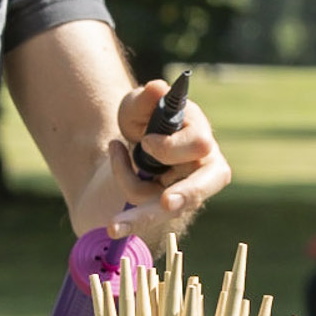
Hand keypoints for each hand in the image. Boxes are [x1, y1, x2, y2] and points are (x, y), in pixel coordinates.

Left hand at [103, 76, 228, 243]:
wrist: (134, 141)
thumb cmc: (146, 119)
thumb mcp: (138, 105)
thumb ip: (146, 99)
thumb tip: (157, 88)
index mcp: (200, 136)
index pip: (198, 145)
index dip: (171, 147)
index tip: (145, 142)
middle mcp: (201, 168)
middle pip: (200, 187)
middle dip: (185, 195)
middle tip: (166, 203)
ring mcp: (186, 192)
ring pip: (168, 209)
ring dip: (139, 217)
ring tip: (113, 227)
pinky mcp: (168, 207)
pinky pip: (145, 208)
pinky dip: (124, 195)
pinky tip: (114, 160)